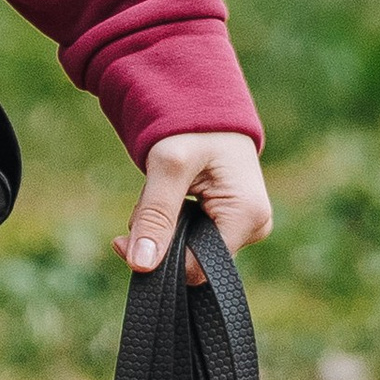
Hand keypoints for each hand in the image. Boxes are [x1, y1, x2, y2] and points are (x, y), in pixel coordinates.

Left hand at [121, 131, 272, 281]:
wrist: (209, 110)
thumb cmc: (193, 128)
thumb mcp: (168, 166)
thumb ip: (154, 216)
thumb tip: (141, 265)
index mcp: (247, 217)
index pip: (196, 269)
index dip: (158, 260)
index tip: (125, 239)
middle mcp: (254, 227)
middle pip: (191, 261)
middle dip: (160, 237)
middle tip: (147, 200)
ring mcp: (245, 227)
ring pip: (187, 249)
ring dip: (163, 226)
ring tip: (163, 189)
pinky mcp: (232, 223)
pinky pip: (192, 237)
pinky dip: (171, 221)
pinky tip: (171, 195)